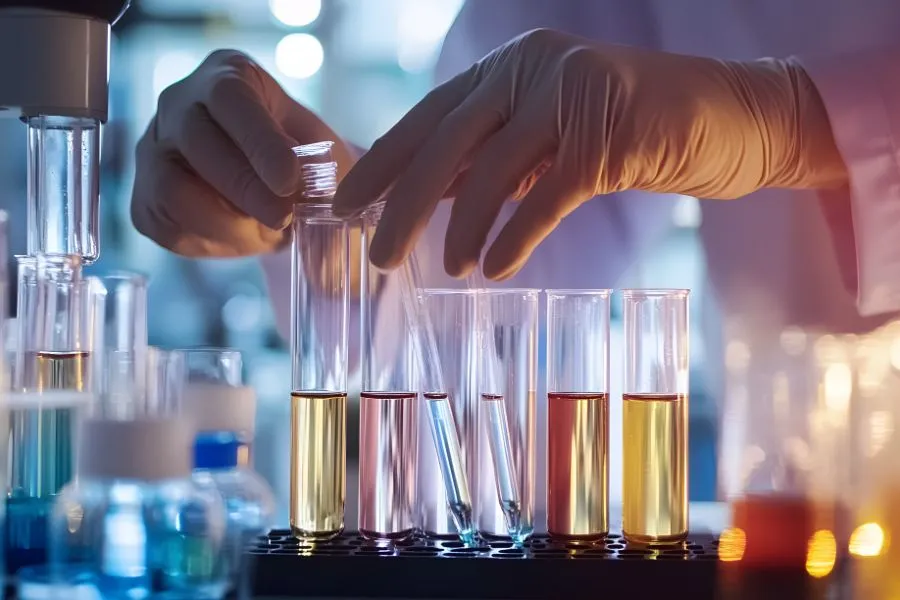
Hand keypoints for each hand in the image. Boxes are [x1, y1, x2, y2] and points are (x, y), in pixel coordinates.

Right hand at [132, 49, 353, 256]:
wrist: (260, 173)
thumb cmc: (294, 152)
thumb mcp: (318, 146)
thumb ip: (325, 168)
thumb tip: (338, 208)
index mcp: (226, 79)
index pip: (232, 101)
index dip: (259, 143)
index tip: (289, 180)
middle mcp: (178, 106)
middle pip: (197, 142)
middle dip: (244, 188)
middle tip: (284, 218)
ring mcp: (153, 152)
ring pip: (172, 190)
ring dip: (226, 222)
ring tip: (268, 233)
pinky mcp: (145, 198)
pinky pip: (168, 225)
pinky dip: (212, 241)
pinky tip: (245, 238)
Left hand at [333, 29, 846, 278]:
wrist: (732, 116)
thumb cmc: (634, 131)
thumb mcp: (549, 140)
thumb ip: (495, 158)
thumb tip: (428, 198)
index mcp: (509, 69)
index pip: (429, 117)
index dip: (384, 161)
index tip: (345, 204)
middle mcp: (531, 70)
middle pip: (446, 141)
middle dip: (404, 203)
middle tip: (379, 256)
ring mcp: (571, 95)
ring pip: (493, 168)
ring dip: (461, 225)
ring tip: (447, 268)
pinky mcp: (611, 133)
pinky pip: (548, 193)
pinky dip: (516, 234)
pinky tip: (495, 267)